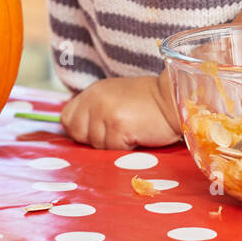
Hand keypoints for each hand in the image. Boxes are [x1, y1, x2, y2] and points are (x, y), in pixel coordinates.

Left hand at [60, 74, 183, 149]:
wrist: (174, 99)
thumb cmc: (149, 104)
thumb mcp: (115, 98)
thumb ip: (95, 110)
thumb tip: (78, 134)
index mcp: (93, 91)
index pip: (67, 118)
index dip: (81, 130)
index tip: (99, 131)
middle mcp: (95, 99)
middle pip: (78, 134)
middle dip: (95, 140)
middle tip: (118, 132)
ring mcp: (105, 111)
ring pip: (97, 145)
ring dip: (114, 145)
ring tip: (132, 131)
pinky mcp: (118, 125)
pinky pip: (113, 149)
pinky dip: (126, 148)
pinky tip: (138, 135)